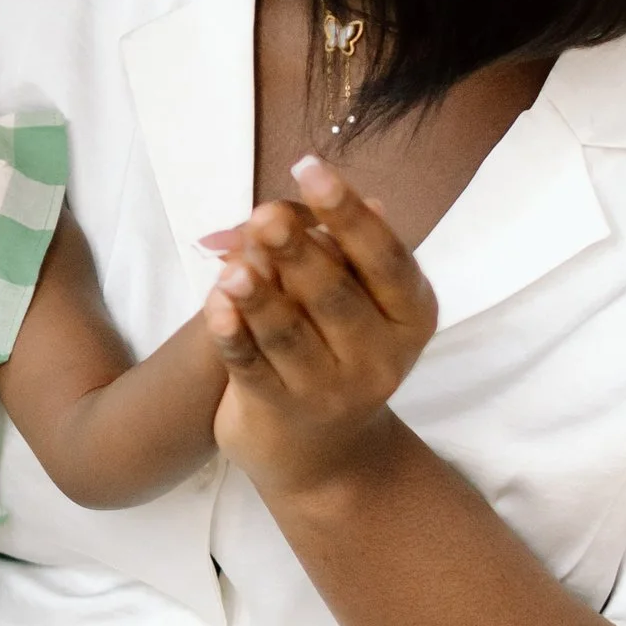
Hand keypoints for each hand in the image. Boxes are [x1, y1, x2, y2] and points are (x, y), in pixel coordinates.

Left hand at [203, 154, 437, 510]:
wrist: (328, 456)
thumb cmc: (339, 349)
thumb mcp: (358, 300)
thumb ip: (341, 250)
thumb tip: (337, 199)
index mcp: (409, 314)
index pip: (384, 259)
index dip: (347, 214)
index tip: (310, 168)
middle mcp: (379, 356)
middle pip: (334, 295)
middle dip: (298, 252)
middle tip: (265, 216)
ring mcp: (330, 390)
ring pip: (289, 333)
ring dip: (260, 296)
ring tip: (235, 265)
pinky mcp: (280, 412)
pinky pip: (252, 367)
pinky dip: (233, 336)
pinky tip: (215, 305)